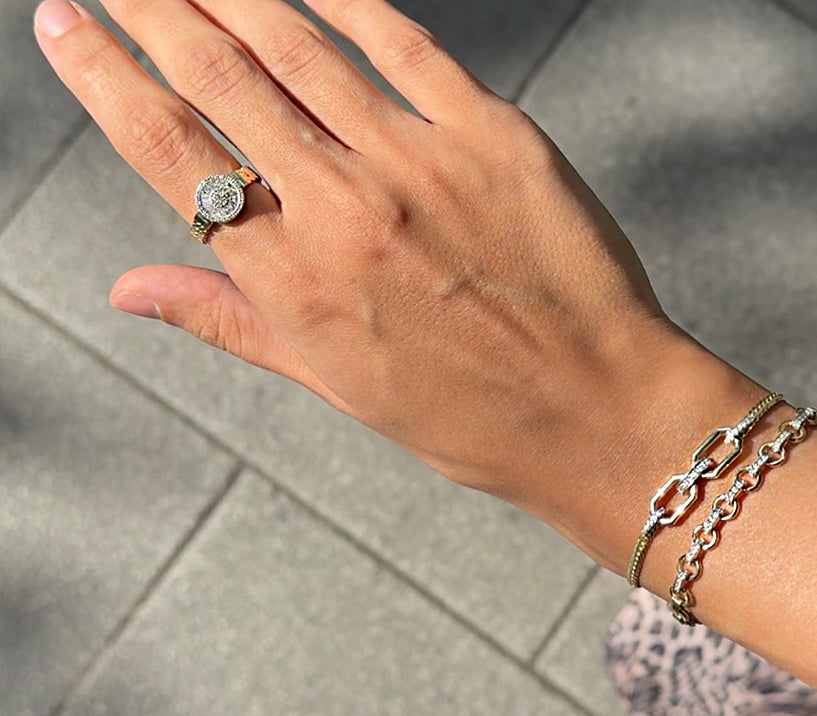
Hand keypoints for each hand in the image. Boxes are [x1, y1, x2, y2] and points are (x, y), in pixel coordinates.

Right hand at [34, 0, 689, 554]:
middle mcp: (342, 214)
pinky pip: (401, 42)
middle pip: (220, 75)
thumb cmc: (466, 416)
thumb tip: (128, 288)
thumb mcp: (336, 384)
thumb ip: (232, 321)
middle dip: (152, 5)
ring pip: (297, 43)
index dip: (104, 77)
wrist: (595, 413)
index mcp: (294, 286)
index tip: (64, 25)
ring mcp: (418, 168)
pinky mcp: (492, 137)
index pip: (169, 154)